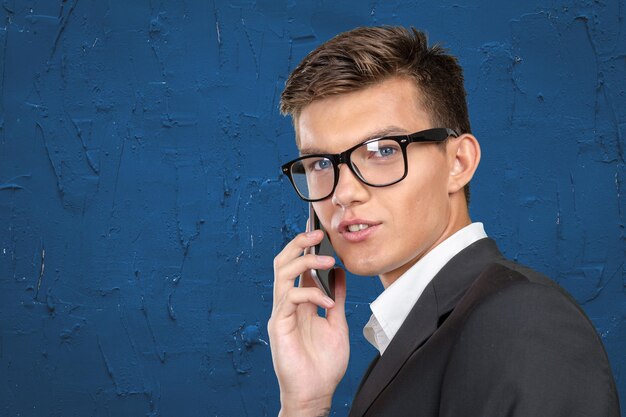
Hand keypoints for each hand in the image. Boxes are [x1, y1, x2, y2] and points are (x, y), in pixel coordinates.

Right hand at [268, 230, 348, 416]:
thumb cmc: (323, 364)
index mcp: (299, 302)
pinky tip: (328, 301)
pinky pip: (291, 298)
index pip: (297, 266)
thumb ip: (337, 298)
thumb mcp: (337, 323)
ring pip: (282, 274)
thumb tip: (340, 274)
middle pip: (283, 263)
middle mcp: (287, 304)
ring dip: (304, 261)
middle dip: (298, 245)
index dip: (304, 248)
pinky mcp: (279, 325)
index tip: (318, 232)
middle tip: (317, 235)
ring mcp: (281, 313)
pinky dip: (311, 293)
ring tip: (327, 260)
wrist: (315, 394)